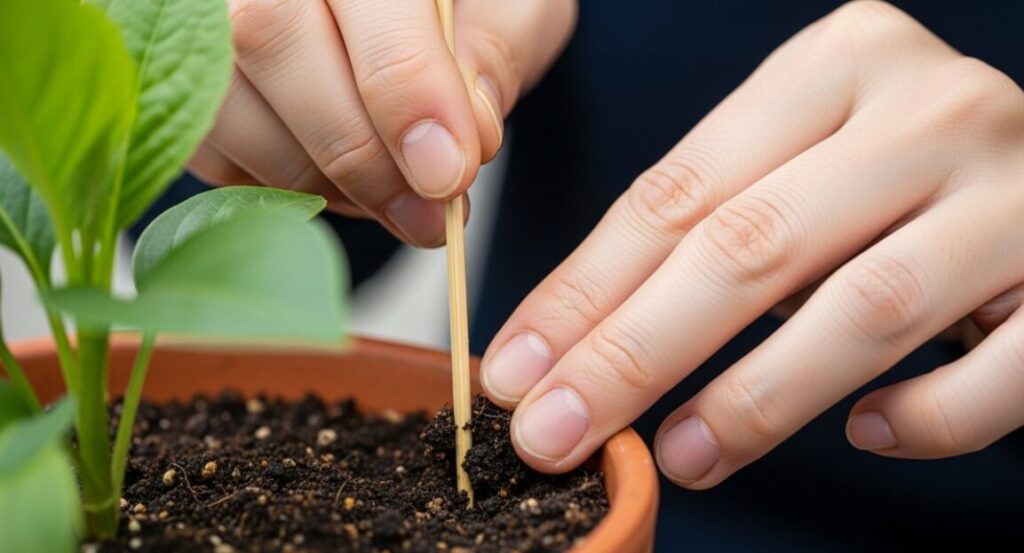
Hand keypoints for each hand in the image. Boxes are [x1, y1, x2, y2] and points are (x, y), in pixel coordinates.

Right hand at [188, 0, 575, 245]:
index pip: (364, 0)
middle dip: (359, 152)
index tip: (448, 174)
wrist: (413, 12)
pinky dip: (281, 187)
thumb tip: (452, 143)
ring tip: (396, 205)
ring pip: (224, 99)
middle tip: (429, 215)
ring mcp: (206, 12)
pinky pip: (211, 145)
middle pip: (270, 39)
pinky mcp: (192, 76)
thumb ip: (491, 58)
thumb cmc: (471, 2)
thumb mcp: (512, 8)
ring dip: (318, 179)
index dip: (404, 93)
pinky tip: (345, 187)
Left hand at [480, 1, 1023, 487]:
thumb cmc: (894, 178)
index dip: (584, 290)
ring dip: (753, 399)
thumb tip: (570, 346)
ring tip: (680, 455)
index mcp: (837, 64)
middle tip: (555, 431)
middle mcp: (929, 110)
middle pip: (750, 246)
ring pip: (863, 308)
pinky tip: (865, 431)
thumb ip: (707, 227)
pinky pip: (996, 372)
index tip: (517, 367)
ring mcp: (1015, 191)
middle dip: (634, 353)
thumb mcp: (796, 164)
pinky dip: (922, 418)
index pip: (678, 191)